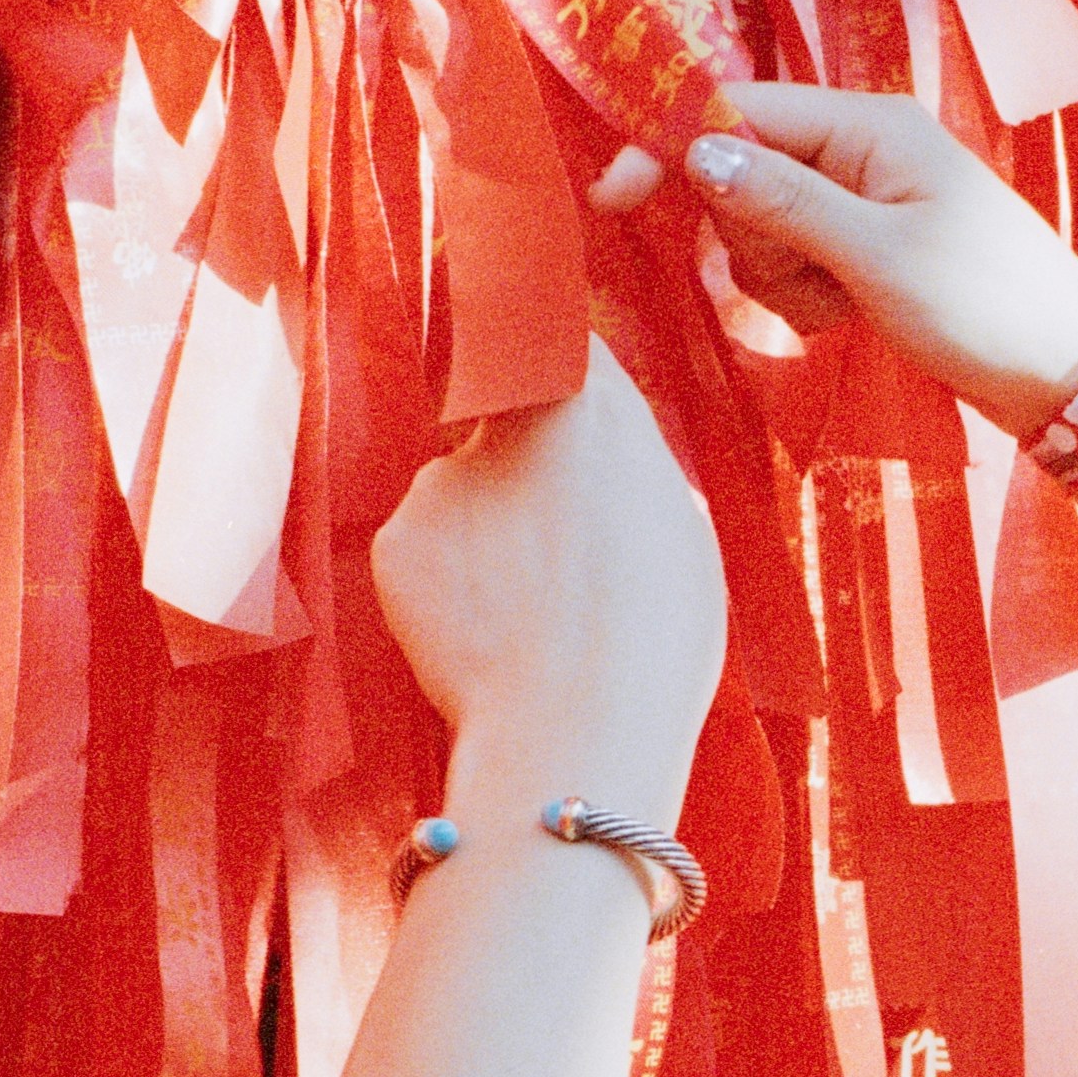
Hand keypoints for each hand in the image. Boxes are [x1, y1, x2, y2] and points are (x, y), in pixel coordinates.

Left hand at [373, 340, 724, 818]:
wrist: (576, 733)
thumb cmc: (652, 644)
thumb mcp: (681, 531)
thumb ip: (631, 468)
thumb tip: (604, 456)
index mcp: (594, 406)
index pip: (562, 343)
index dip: (561, 372)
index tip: (559, 393)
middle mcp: (509, 421)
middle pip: (508, 420)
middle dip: (526, 467)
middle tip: (561, 550)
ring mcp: (442, 479)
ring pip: (463, 493)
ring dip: (488, 537)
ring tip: (530, 615)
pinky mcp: (396, 540)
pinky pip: (425, 552)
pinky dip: (448, 588)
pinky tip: (488, 636)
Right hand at [588, 82, 1077, 431]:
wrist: (1067, 375)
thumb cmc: (985, 307)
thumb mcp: (876, 256)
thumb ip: (784, 202)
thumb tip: (699, 151)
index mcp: (871, 125)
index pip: (742, 112)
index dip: (672, 149)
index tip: (614, 200)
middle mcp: (866, 148)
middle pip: (746, 174)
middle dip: (755, 239)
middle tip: (818, 283)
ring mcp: (868, 200)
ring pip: (766, 230)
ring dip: (785, 280)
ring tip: (848, 309)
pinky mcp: (870, 249)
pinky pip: (799, 264)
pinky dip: (810, 299)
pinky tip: (856, 320)